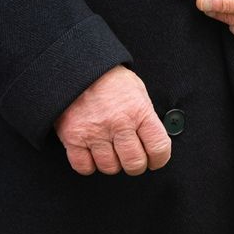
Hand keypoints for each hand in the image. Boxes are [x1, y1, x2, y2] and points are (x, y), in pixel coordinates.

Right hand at [54, 65, 171, 175]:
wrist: (79, 66)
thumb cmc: (110, 78)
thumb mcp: (137, 90)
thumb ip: (146, 116)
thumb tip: (153, 140)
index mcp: (138, 111)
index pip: (158, 148)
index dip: (159, 158)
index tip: (155, 159)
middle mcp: (118, 124)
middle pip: (134, 164)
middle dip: (136, 164)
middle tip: (132, 157)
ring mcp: (95, 132)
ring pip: (110, 168)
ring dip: (112, 163)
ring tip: (111, 149)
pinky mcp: (73, 138)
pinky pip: (84, 167)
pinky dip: (89, 164)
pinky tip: (93, 152)